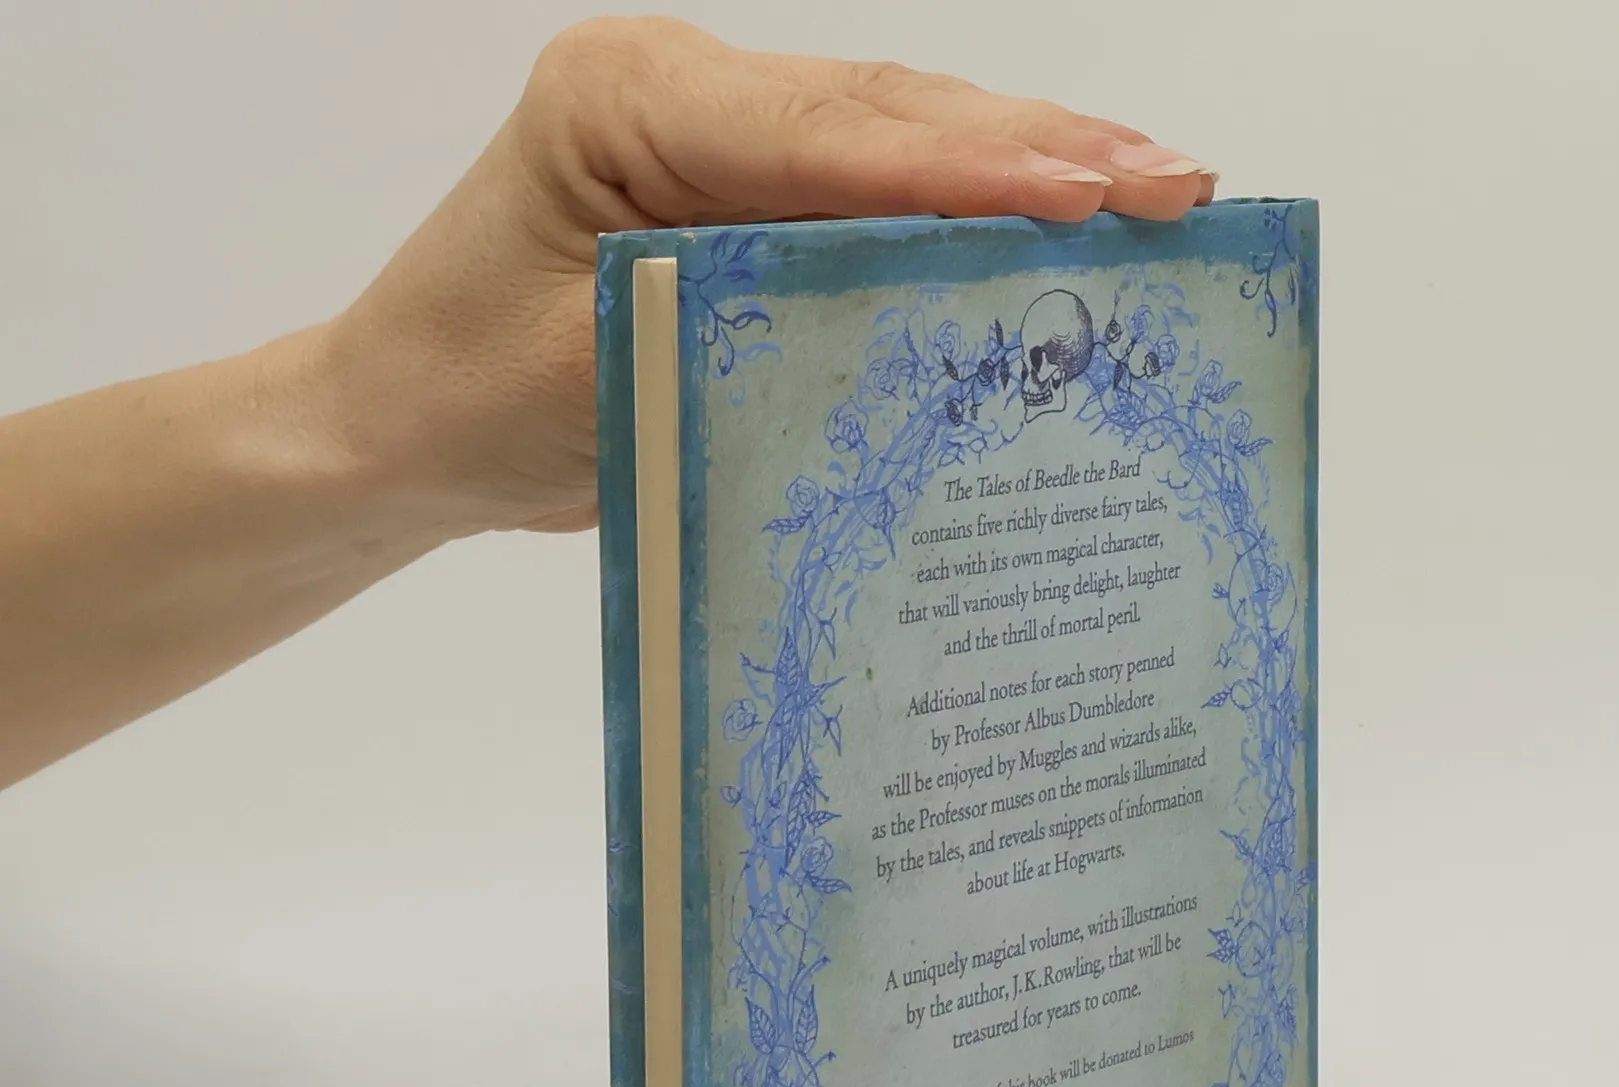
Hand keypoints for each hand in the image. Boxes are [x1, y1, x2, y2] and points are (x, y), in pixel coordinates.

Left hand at [320, 16, 1214, 537]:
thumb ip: (739, 328)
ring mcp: (718, 131)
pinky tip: (1064, 219)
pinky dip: (973, 207)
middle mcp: (682, 92)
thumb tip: (905, 326)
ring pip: (901, 134)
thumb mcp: (593, 374)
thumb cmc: (466, 398)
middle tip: (1176, 184)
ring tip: (1157, 189)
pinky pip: (878, 188)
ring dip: (1031, 161)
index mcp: (625, 101)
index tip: (1092, 190)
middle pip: (889, 111)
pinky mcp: (745, 188)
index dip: (970, 164)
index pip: (828, 132)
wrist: (402, 421)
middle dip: (1039, 147)